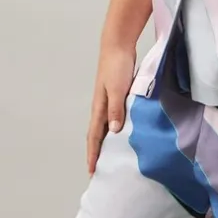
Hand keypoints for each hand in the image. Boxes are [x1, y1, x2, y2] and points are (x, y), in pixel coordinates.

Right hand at [87, 43, 135, 174]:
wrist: (119, 46)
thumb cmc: (116, 67)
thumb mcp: (117, 89)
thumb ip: (116, 110)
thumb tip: (113, 132)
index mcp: (99, 108)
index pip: (94, 137)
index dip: (92, 154)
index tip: (92, 172)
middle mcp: (102, 107)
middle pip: (98, 135)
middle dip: (98, 153)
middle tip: (102, 171)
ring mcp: (110, 102)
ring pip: (107, 128)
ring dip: (108, 143)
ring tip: (113, 158)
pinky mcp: (118, 96)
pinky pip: (116, 118)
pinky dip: (118, 129)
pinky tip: (126, 134)